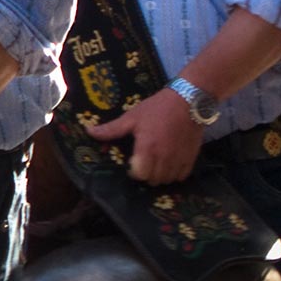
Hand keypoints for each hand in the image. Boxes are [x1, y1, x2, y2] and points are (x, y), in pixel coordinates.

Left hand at [89, 88, 204, 184]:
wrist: (189, 100)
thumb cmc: (157, 108)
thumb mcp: (132, 117)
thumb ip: (111, 129)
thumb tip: (88, 131)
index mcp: (148, 148)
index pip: (140, 175)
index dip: (134, 172)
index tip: (133, 164)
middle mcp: (164, 157)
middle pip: (153, 180)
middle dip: (146, 175)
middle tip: (144, 163)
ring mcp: (179, 158)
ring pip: (167, 180)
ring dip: (160, 176)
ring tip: (156, 164)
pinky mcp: (192, 157)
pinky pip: (182, 176)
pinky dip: (175, 174)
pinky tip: (170, 164)